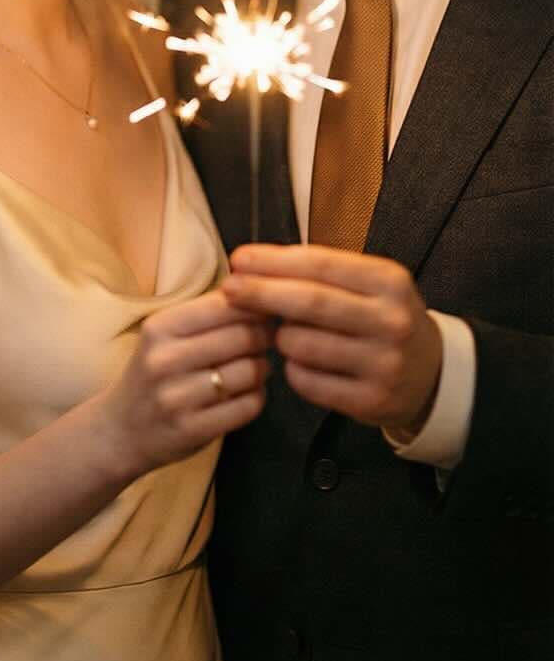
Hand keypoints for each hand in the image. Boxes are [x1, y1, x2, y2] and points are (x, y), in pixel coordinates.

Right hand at [102, 289, 272, 477]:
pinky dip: (256, 396)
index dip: (255, 306)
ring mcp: (177, 398)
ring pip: (250, 372)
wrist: (121, 429)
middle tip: (267, 340)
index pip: (225, 305)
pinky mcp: (192, 430)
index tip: (263, 312)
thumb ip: (207, 311)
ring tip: (256, 366)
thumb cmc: (154, 371)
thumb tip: (257, 288)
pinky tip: (247, 392)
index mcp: (160, 328)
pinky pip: (247, 406)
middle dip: (264, 337)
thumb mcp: (166, 334)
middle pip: (243, 337)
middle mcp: (165, 360)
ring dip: (262, 368)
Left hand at [222, 244, 441, 435]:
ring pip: (302, 345)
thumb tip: (252, 264)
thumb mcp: (369, 284)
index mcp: (389, 281)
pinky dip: (293, 369)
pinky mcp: (371, 401)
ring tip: (282, 332)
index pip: (319, 264)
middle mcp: (391, 321)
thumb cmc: (383, 318)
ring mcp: (383, 364)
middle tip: (228, 288)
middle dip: (261, 293)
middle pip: (309, 302)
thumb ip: (320, 272)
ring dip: (279, 336)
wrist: (432, 374)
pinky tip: (300, 361)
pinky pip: (307, 382)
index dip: (273, 261)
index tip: (239, 259)